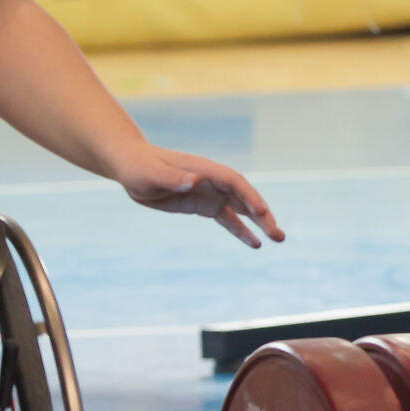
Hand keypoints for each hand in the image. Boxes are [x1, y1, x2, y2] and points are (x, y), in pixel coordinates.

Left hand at [115, 147, 284, 248]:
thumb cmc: (140, 167)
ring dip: (259, 223)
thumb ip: (174, 177)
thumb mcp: (152, 174)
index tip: (260, 212)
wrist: (132, 166)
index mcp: (203, 169)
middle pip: (244, 197)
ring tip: (278, 238)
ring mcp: (210, 193)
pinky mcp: (203, 205)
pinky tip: (255, 244)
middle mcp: (212, 181)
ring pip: (241, 209)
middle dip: (262, 214)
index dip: (248, 196)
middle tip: (278, 234)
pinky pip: (227, 219)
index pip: (233, 182)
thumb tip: (196, 181)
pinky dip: (241, 230)